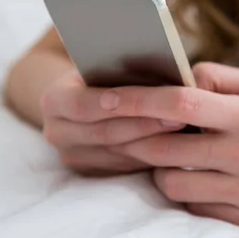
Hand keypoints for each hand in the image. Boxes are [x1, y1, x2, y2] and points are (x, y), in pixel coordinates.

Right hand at [40, 70, 186, 174]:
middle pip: (105, 133)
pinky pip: (125, 167)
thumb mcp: (102, 65)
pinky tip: (176, 145)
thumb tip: (161, 72)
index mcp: (53, 101)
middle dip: (145, 123)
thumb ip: (119, 69)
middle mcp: (57, 133)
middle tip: (180, 114)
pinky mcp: (91, 172)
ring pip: (118, 154)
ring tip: (184, 128)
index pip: (83, 105)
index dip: (116, 102)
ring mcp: (73, 157)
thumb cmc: (100, 73)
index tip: (150, 98)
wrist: (83, 97)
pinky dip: (151, 156)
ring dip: (153, 142)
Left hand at [107, 63, 238, 227]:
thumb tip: (175, 76)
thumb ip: (217, 77)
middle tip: (127, 133)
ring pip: (173, 186)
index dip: (138, 100)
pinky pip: (194, 208)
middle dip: (136, 141)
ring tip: (177, 158)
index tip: (106, 98)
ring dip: (162, 171)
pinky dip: (188, 193)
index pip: (181, 105)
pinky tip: (201, 178)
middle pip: (166, 150)